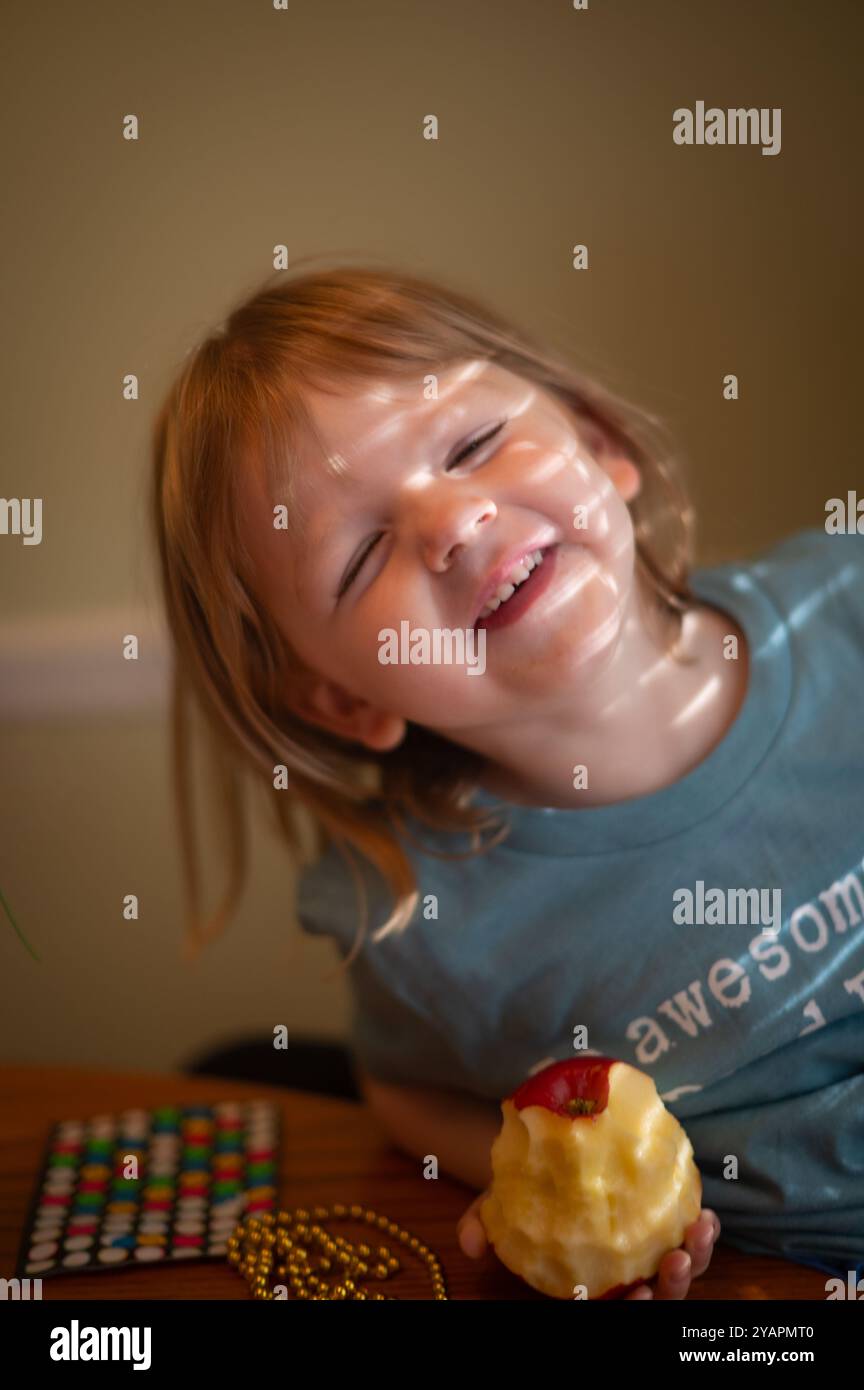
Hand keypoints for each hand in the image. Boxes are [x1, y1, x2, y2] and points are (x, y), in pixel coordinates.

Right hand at [458, 1194, 720, 1299]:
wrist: (547, 1161)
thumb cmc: (526, 1194)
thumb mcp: (501, 1206)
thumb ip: (485, 1223)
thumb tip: (467, 1245)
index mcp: (588, 1286)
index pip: (612, 1309)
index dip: (630, 1310)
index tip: (636, 1293)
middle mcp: (622, 1280)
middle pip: (657, 1302)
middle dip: (673, 1289)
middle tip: (675, 1261)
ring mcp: (648, 1258)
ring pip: (683, 1278)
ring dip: (698, 1260)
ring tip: (700, 1228)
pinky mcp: (665, 1229)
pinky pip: (692, 1244)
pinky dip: (702, 1235)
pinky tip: (704, 1214)